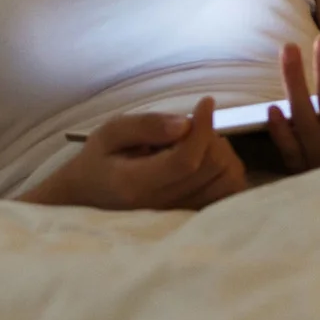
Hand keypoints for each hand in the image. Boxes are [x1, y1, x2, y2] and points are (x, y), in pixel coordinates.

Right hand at [22, 97, 248, 210]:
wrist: (90, 198)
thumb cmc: (98, 162)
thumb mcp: (110, 133)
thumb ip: (145, 126)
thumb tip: (185, 124)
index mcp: (137, 185)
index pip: (185, 160)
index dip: (202, 128)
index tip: (205, 102)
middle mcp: (162, 205)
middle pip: (211, 168)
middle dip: (210, 137)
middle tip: (191, 126)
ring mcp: (181, 215)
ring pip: (227, 181)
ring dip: (221, 154)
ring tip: (197, 143)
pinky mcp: (194, 218)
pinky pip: (230, 195)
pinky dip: (227, 172)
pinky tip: (207, 161)